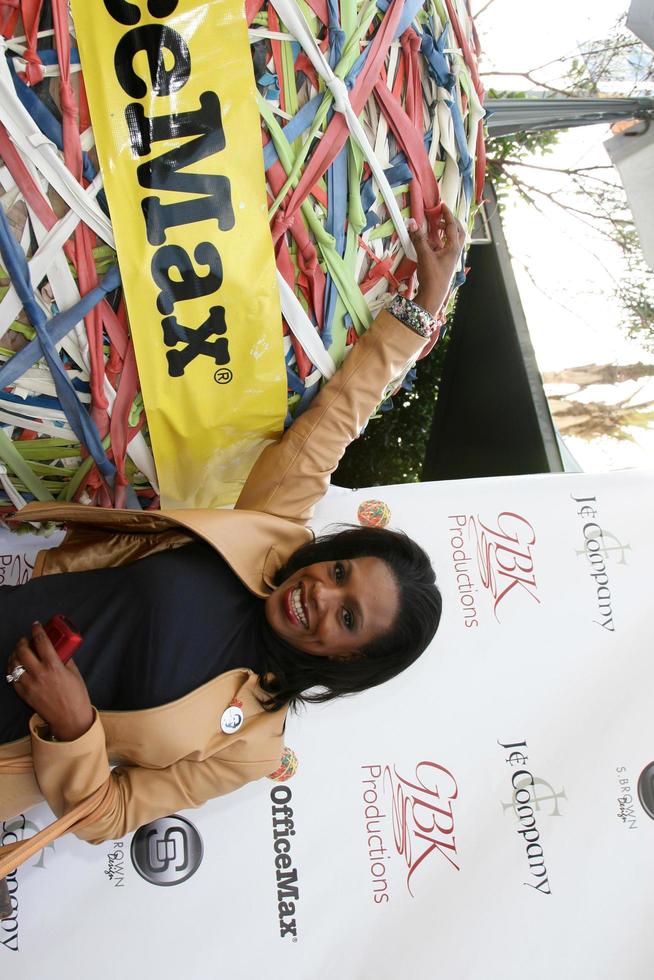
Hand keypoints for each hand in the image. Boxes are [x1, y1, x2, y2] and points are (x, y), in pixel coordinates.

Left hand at [6, 622, 93, 740]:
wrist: (70, 718)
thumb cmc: (76, 696)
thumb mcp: (74, 673)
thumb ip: (65, 659)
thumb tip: (59, 649)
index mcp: (53, 666)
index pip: (41, 641)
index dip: (37, 630)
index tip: (36, 625)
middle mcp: (39, 674)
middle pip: (23, 650)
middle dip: (23, 641)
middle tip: (26, 638)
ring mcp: (30, 684)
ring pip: (14, 663)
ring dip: (15, 654)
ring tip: (19, 651)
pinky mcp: (24, 694)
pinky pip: (12, 678)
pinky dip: (12, 669)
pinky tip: (16, 665)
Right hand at [409, 204, 465, 315]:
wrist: (433, 296)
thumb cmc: (433, 277)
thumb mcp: (424, 255)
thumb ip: (418, 239)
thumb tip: (412, 224)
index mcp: (454, 247)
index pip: (452, 225)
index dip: (447, 214)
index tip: (442, 206)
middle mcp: (455, 252)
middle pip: (457, 232)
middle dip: (450, 222)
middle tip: (441, 217)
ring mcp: (450, 259)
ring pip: (451, 241)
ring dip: (444, 232)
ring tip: (435, 228)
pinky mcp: (444, 264)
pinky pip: (444, 249)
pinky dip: (438, 243)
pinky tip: (429, 243)